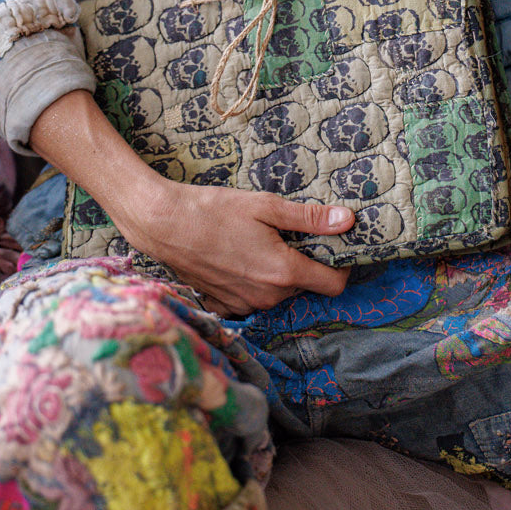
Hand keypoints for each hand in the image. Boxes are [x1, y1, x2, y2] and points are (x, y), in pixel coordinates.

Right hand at [129, 180, 355, 315]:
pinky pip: (254, 297)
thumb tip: (348, 221)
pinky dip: (256, 281)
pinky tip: (243, 256)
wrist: (163, 224)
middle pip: (306, 286)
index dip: (342, 266)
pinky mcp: (225, 303)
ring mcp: (245, 303)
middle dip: (308, 263)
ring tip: (264, 241)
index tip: (337, 246)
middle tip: (294, 234)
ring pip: (280, 292)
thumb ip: (310, 217)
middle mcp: (267, 295)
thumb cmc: (214, 210)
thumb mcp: (266, 206)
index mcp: (283, 272)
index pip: (334, 284)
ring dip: (281, 272)